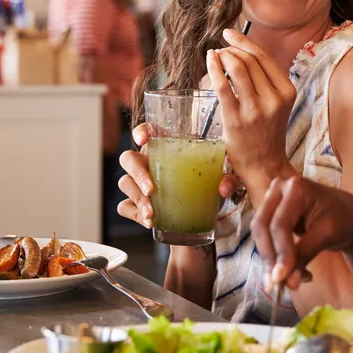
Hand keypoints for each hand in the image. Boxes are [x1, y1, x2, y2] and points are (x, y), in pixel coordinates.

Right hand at [117, 124, 241, 228]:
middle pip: (128, 159)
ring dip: (137, 199)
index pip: (147, 131)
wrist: (200, 213)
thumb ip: (227, 179)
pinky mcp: (136, 204)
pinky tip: (149, 221)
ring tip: (152, 214)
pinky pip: (125, 206)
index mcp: (166, 148)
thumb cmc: (206, 186)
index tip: (144, 139)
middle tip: (151, 190)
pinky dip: (134, 214)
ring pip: (125, 183)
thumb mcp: (220, 180)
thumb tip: (223, 187)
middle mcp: (148, 162)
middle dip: (138, 174)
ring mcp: (139, 183)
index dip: (141, 131)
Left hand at [206, 28, 296, 185]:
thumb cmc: (267, 131)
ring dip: (222, 57)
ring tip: (215, 56)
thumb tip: (242, 51)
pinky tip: (209, 62)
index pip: (264, 57)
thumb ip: (266, 80)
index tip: (229, 34)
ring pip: (237, 68)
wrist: (264, 165)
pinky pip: (222, 86)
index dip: (244, 41)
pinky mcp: (236, 119)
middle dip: (231, 50)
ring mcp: (255, 110)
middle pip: (249, 60)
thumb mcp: (277, 103)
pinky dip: (213, 69)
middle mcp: (274, 99)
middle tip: (220, 51)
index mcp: (287, 91)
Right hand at [252, 175, 352, 290]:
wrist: (351, 216)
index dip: (280, 252)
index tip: (281, 279)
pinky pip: (266, 238)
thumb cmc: (345, 219)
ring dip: (270, 261)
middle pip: (262, 226)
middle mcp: (278, 189)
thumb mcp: (327, 234)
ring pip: (260, 234)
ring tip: (288, 283)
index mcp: (295, 187)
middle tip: (276, 285)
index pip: (280, 223)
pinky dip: (275, 258)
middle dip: (269, 258)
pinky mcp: (272, 215)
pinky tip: (292, 273)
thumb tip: (288, 283)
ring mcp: (273, 200)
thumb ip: (305, 255)